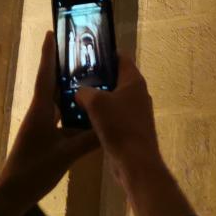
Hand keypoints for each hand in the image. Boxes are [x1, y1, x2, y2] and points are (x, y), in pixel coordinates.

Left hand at [0, 31, 98, 208]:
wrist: (12, 195)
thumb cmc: (34, 170)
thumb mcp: (66, 155)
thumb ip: (89, 139)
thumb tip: (111, 125)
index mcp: (41, 110)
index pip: (45, 75)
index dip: (48, 54)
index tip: (52, 33)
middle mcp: (40, 113)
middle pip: (52, 83)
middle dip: (64, 66)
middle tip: (81, 51)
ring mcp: (41, 125)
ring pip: (57, 100)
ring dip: (70, 88)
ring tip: (90, 76)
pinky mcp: (44, 136)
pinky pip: (61, 116)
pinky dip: (72, 109)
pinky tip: (87, 111)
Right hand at [77, 57, 194, 215]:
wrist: (135, 162)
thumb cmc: (118, 126)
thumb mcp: (96, 103)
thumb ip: (85, 92)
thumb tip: (80, 92)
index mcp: (134, 81)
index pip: (121, 58)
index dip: (105, 53)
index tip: (88, 53)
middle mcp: (138, 93)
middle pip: (116, 78)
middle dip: (98, 77)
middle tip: (77, 76)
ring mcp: (136, 112)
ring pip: (114, 98)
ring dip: (98, 98)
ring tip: (76, 97)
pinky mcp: (131, 128)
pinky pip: (114, 115)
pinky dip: (101, 115)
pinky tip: (84, 119)